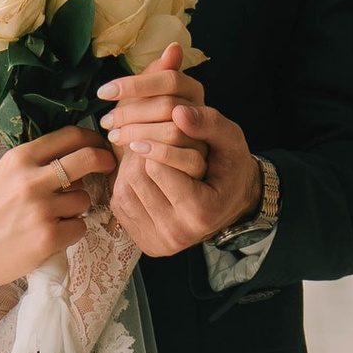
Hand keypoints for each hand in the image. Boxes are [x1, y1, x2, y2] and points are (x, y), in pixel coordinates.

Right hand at [0, 126, 113, 290]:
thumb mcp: (3, 176)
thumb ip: (34, 165)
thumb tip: (73, 157)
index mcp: (19, 159)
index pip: (68, 136)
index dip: (90, 139)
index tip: (98, 145)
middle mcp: (31, 179)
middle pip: (86, 159)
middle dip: (104, 160)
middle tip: (108, 166)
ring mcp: (41, 208)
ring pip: (84, 199)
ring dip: (76, 208)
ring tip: (53, 217)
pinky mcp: (49, 236)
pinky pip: (80, 227)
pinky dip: (71, 231)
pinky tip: (51, 235)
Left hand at [97, 46, 261, 251]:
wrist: (231, 204)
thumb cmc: (230, 168)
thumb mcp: (230, 141)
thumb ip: (209, 123)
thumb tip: (177, 111)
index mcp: (201, 212)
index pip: (157, 167)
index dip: (155, 141)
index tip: (153, 131)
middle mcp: (177, 233)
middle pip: (136, 179)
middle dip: (139, 153)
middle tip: (147, 138)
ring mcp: (158, 241)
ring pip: (123, 191)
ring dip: (129, 167)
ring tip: (148, 155)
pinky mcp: (144, 241)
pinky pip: (121, 204)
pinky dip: (127, 184)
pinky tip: (145, 175)